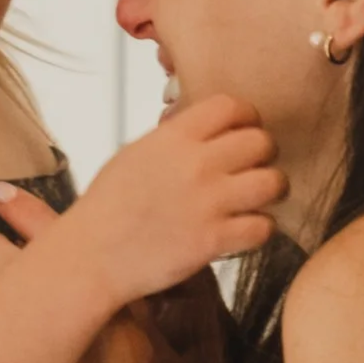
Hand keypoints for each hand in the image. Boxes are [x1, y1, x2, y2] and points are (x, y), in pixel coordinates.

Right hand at [67, 98, 283, 303]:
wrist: (91, 256)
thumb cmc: (107, 207)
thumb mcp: (136, 154)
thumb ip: (174, 139)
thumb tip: (204, 129)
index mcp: (173, 138)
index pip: (230, 106)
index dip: (246, 116)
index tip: (245, 129)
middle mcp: (195, 165)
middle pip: (260, 141)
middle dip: (264, 153)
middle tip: (255, 166)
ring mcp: (207, 203)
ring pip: (272, 182)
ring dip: (271, 189)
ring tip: (259, 197)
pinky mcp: (213, 240)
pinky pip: (262, 227)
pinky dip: (260, 228)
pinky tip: (247, 228)